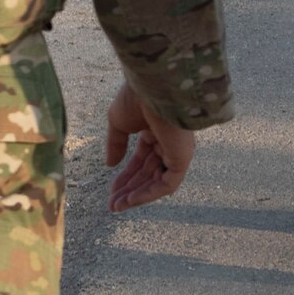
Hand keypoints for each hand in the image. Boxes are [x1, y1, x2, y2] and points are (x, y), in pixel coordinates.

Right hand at [104, 83, 197, 211]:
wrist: (153, 88)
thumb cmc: (136, 98)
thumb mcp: (119, 122)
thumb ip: (116, 144)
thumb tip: (110, 165)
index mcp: (155, 130)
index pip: (141, 159)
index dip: (126, 175)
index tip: (111, 190)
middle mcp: (168, 142)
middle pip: (148, 172)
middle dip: (129, 189)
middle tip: (112, 204)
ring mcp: (177, 150)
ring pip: (157, 181)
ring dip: (136, 195)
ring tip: (116, 206)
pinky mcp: (183, 158)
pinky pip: (167, 184)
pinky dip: (148, 194)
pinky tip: (130, 200)